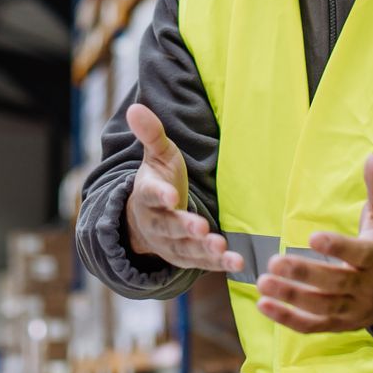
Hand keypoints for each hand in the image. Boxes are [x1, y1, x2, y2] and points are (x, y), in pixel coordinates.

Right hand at [122, 103, 243, 273]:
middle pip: (168, 227)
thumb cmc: (160, 180)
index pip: (150, 195)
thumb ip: (151, 135)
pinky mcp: (187, 257)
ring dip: (204, 250)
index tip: (171, 196)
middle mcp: (156, 223)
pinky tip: (237, 263)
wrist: (150, 218)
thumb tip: (135, 107)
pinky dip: (218, 264)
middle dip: (185, 228)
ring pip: (185, 249)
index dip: (160, 195)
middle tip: (201, 227)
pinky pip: (202, 263)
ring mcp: (170, 243)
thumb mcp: (157, 156)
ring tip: (222, 248)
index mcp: (147, 195)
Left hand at [255, 154, 372, 333]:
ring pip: (320, 307)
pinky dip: (288, 319)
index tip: (312, 237)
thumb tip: (372, 157)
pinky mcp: (341, 324)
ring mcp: (353, 309)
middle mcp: (366, 287)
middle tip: (273, 262)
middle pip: (333, 283)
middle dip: (303, 274)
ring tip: (262, 283)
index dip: (335, 247)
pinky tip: (263, 305)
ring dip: (290, 297)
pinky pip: (313, 326)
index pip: (355, 253)